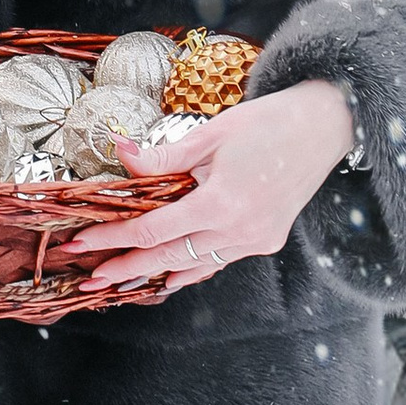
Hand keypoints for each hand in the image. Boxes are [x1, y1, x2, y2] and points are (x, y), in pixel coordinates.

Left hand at [67, 79, 354, 298]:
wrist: (325, 126)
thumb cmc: (268, 123)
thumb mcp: (210, 134)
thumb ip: (163, 156)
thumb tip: (119, 152)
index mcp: (221, 203)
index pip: (152, 230)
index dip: (113, 239)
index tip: (80, 243)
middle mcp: (239, 231)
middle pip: (169, 258)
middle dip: (125, 269)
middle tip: (90, 278)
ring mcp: (255, 240)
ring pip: (195, 266)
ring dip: (155, 274)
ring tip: (120, 282)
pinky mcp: (266, 241)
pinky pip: (218, 262)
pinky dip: (191, 268)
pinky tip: (169, 275)